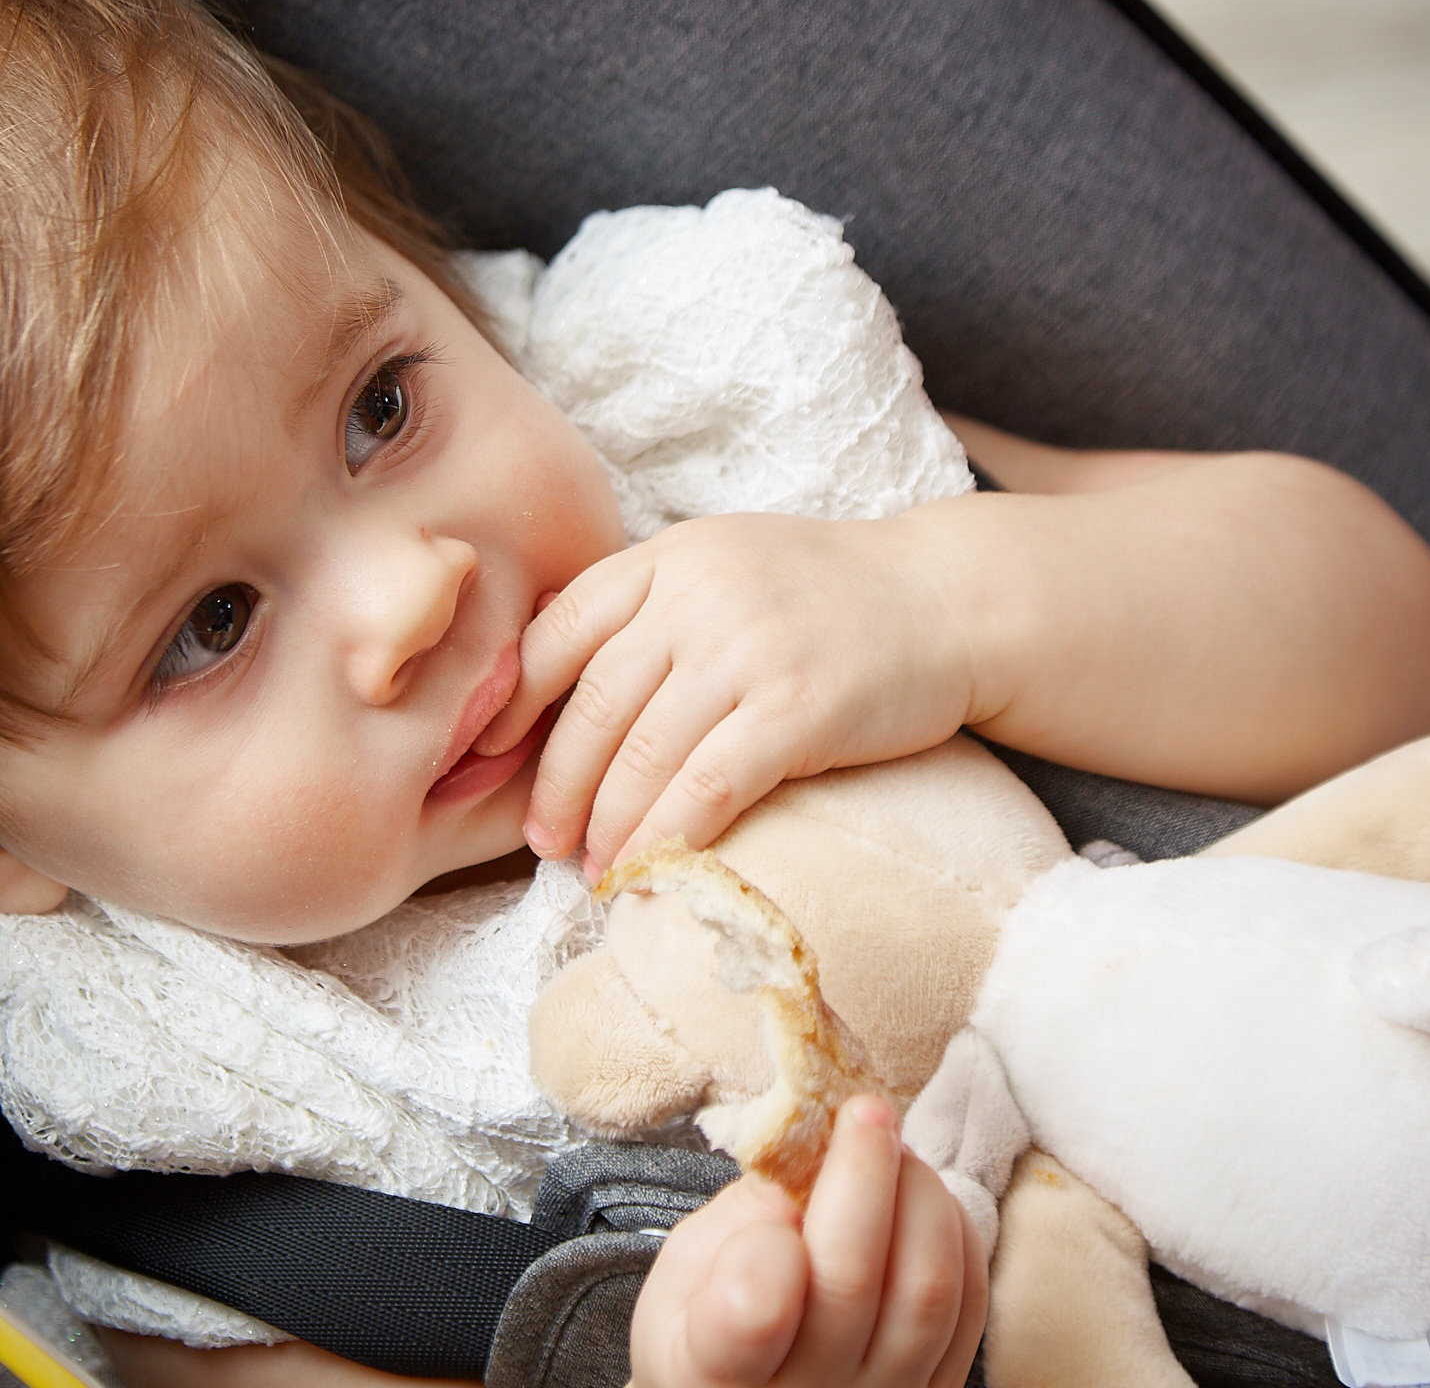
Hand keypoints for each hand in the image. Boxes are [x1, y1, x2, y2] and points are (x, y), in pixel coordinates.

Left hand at [475, 513, 978, 878]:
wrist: (946, 600)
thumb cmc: (821, 596)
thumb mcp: (718, 567)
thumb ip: (643, 610)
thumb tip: (543, 689)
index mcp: (663, 560)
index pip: (555, 633)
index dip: (510, 705)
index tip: (483, 759)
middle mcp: (695, 596)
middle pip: (592, 706)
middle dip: (555, 785)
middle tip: (540, 840)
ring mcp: (746, 649)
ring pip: (643, 755)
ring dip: (608, 825)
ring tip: (592, 868)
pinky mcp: (797, 708)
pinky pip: (707, 786)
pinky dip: (667, 836)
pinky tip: (648, 868)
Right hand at [631, 1098, 986, 1387]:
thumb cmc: (707, 1323)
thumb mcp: (685, 1271)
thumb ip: (736, 1220)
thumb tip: (812, 1155)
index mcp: (714, 1367)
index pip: (752, 1312)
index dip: (767, 1243)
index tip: (774, 1195)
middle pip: (852, 1283)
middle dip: (866, 1173)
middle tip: (864, 1112)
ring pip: (927, 1293)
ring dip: (920, 1196)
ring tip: (893, 1152)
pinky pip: (968, 1308)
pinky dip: (955, 1234)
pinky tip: (922, 1200)